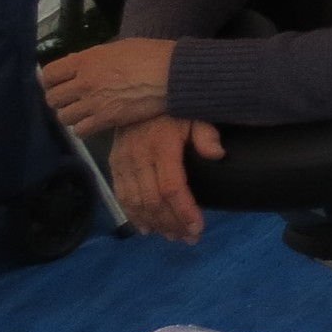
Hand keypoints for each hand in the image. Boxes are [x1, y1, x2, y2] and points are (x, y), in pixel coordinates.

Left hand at [39, 38, 173, 136]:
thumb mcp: (120, 47)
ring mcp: (93, 102)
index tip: (58, 84)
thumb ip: (96, 57)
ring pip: (64, 116)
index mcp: (86, 60)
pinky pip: (80, 130)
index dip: (50, 81)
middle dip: (61, 100)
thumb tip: (81, 65)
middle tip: (73, 100)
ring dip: (73, 115)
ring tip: (85, 113)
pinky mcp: (106, 120)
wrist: (174, 75)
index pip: (49, 74)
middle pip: (53, 98)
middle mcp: (84, 82)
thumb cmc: (153, 55)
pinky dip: (85, 128)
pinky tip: (95, 123)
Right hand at [109, 116, 223, 243]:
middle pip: (153, 201)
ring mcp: (123, 162)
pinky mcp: (114, 164)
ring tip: (173, 236)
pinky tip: (147, 228)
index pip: (171, 187)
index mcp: (161, 146)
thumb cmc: (174, 107)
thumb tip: (218, 154)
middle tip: (189, 238)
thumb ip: (206, 134)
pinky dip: (133, 215)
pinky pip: (120, 195)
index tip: (198, 228)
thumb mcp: (195, 113)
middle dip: (172, 223)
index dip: (184, 211)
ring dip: (155, 223)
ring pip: (136, 202)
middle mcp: (138, 157)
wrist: (138, 93)